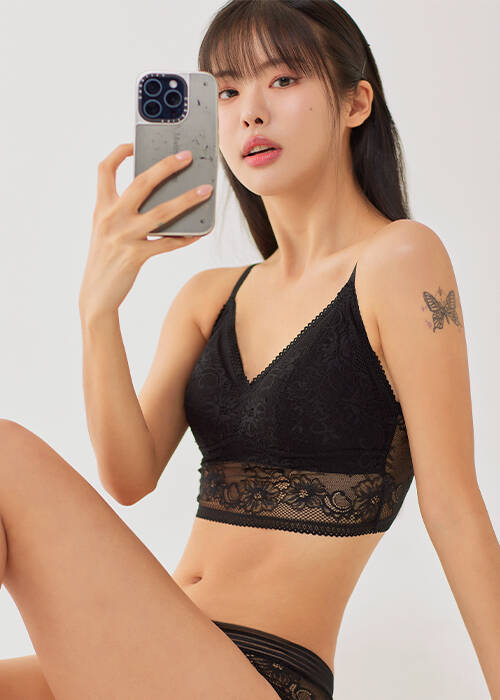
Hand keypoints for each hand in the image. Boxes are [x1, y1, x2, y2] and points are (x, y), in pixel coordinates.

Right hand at [78, 143, 212, 318]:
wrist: (96, 294)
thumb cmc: (106, 258)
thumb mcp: (105, 229)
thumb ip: (122, 210)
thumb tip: (158, 194)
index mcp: (101, 207)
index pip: (105, 169)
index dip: (120, 152)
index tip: (135, 144)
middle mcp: (111, 217)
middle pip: (141, 182)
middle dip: (166, 166)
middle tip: (187, 156)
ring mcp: (124, 236)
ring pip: (162, 212)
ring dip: (188, 199)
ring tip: (206, 190)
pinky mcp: (136, 256)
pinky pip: (168, 243)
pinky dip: (187, 237)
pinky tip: (201, 232)